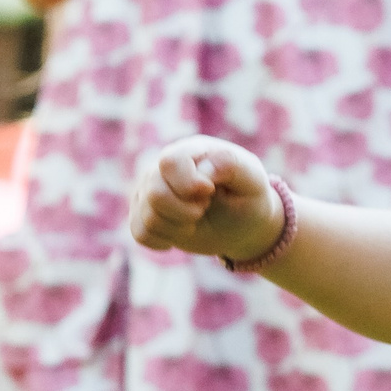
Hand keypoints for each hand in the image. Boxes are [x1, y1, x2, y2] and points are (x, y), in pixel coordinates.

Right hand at [128, 137, 286, 261]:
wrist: (241, 224)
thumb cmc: (248, 197)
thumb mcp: (252, 179)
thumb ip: (230, 164)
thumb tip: (202, 169)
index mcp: (191, 150)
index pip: (170, 162)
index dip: (188, 184)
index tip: (210, 193)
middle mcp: (162, 167)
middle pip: (155, 193)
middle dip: (185, 212)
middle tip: (204, 208)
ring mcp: (148, 189)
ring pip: (147, 216)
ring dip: (178, 227)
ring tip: (195, 219)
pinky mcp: (142, 212)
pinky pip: (139, 232)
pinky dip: (162, 240)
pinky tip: (179, 233)